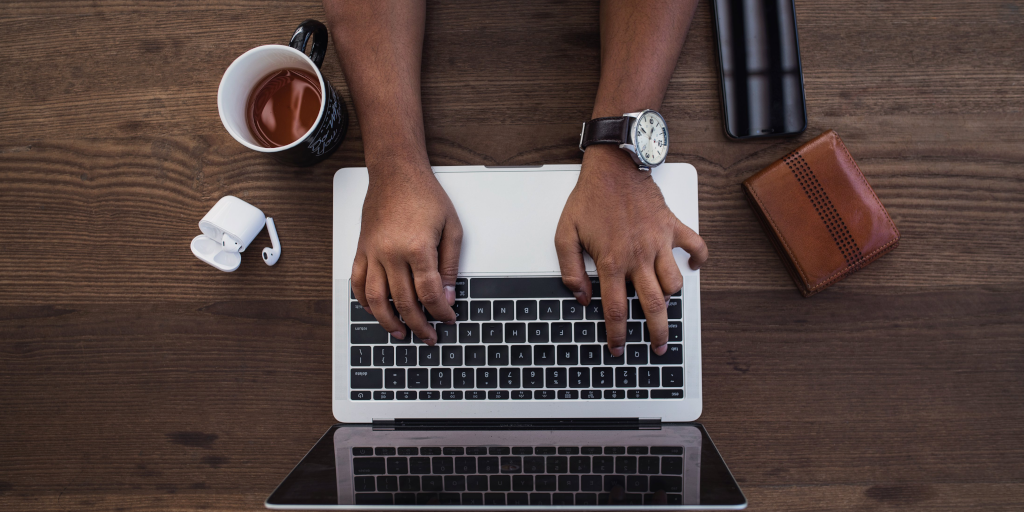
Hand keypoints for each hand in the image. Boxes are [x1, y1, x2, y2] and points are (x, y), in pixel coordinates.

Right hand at [352, 161, 462, 344]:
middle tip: (428, 336)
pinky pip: (357, 282)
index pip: (429, 293)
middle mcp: (391, 253)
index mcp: (417, 248)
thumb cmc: (425, 195)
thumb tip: (448, 295)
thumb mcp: (451, 228)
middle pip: (404, 301)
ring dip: (388, 321)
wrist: (395, 172)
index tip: (448, 319)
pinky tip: (374, 311)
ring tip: (400, 333)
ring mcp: (373, 253)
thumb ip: (450, 265)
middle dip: (419, 324)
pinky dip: (363, 301)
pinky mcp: (361, 249)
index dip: (440, 312)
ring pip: (375, 299)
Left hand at [555, 146, 707, 356]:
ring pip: (674, 282)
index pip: (616, 309)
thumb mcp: (565, 235)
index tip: (619, 348)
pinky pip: (696, 246)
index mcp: (611, 262)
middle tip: (658, 347)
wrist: (613, 167)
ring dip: (672, 299)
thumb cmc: (589, 199)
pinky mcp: (671, 226)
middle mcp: (637, 256)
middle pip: (653, 304)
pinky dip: (698, 260)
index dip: (617, 334)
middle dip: (657, 332)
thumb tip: (581, 296)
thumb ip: (571, 270)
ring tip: (667, 308)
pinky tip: (692, 268)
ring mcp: (658, 242)